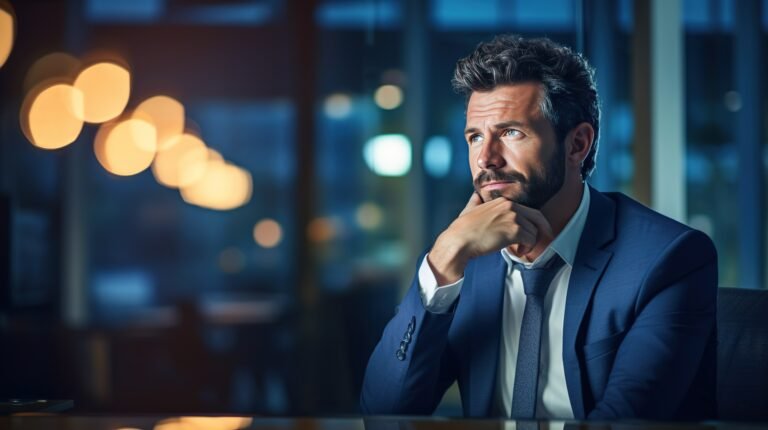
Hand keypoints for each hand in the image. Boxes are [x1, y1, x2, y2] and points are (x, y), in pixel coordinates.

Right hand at [427, 192, 552, 283]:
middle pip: (537, 218)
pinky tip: (517, 252)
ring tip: (519, 250)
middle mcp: (510, 206)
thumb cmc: (462, 229)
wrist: (459, 241)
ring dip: (529, 243)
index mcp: (503, 201)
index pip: (528, 210)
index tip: (534, 231)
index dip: (533, 222)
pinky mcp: (514, 231)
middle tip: (542, 239)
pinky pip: (530, 240)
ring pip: (534, 232)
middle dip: (543, 230)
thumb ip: (476, 201)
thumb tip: (475, 196)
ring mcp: (513, 217)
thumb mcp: (470, 208)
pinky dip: (526, 249)